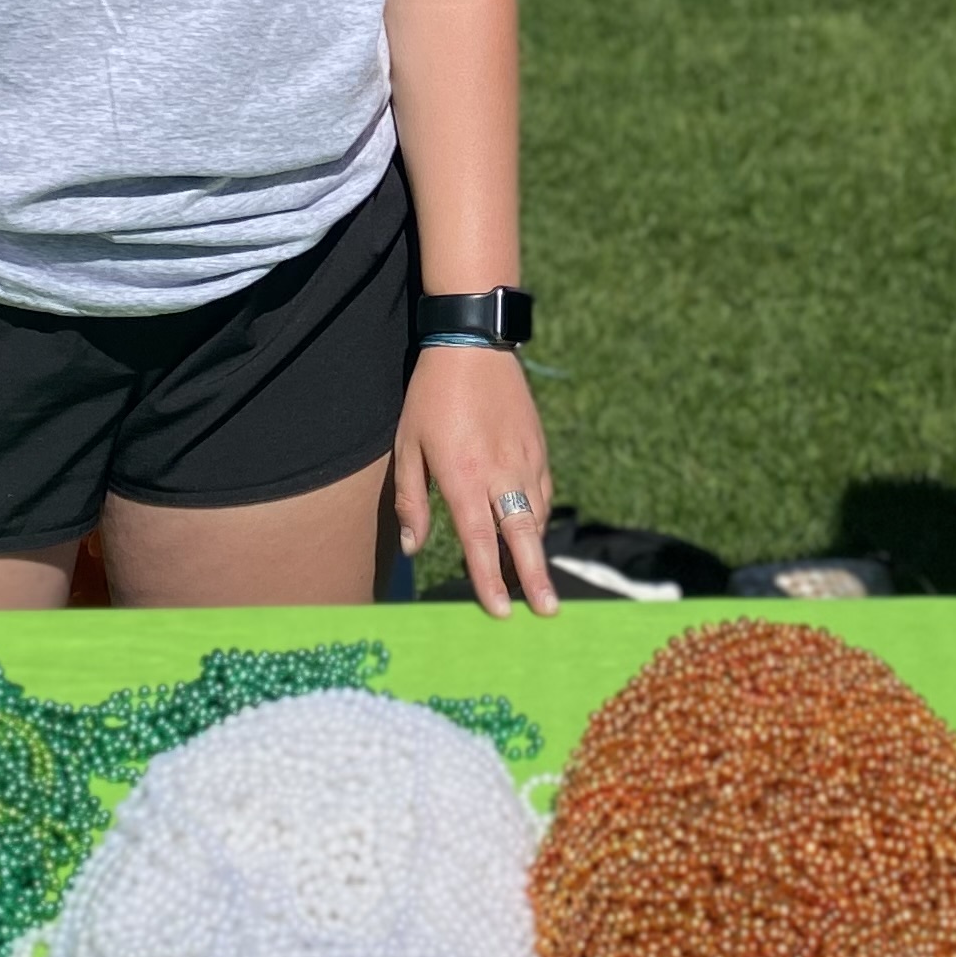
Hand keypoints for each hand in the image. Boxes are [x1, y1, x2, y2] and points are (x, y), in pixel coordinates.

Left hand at [395, 344, 555, 616]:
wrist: (473, 344)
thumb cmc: (431, 397)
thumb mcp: (408, 446)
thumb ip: (411, 500)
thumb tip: (415, 547)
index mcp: (463, 475)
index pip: (478, 540)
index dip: (488, 579)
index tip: (498, 611)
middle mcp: (500, 471)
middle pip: (522, 536)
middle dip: (535, 577)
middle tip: (547, 611)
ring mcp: (525, 459)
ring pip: (536, 516)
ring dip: (535, 551)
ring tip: (536, 583)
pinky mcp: (538, 446)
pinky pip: (542, 492)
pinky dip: (538, 518)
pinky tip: (532, 533)